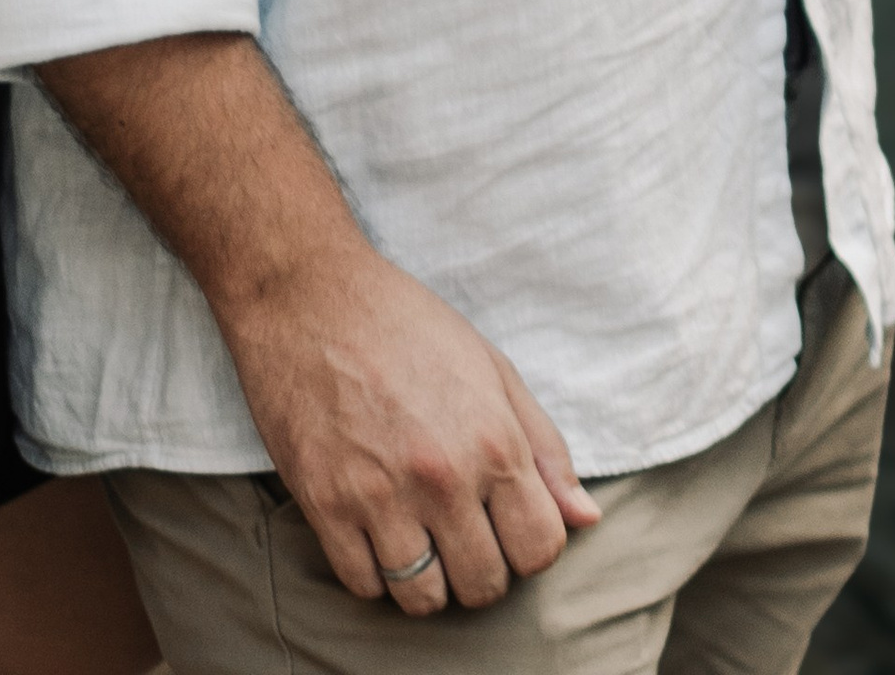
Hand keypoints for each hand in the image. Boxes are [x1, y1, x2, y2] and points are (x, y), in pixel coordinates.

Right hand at [222, 235, 597, 613]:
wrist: (306, 294)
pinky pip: (364, 586)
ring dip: (427, 578)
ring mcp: (380, 495)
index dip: (528, 544)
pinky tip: (375, 529)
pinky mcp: (325, 505)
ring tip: (418, 535)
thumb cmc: (404, 324)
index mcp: (492, 440)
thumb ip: (544, 447)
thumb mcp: (491, 367)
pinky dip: (375, 571)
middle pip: (484, 585)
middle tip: (458, 529)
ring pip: (423, 600)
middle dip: (479, 566)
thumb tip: (588, 518)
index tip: (505, 524)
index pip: (540, 549)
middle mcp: (442, 476)